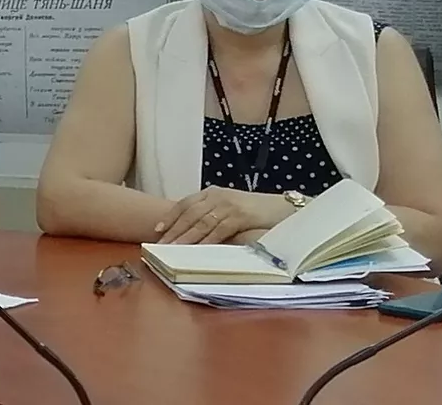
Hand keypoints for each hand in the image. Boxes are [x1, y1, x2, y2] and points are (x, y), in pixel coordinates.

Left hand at [155, 187, 294, 244]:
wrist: (285, 208)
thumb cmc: (256, 212)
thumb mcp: (230, 209)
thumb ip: (212, 215)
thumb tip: (190, 232)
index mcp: (213, 192)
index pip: (185, 204)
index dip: (170, 216)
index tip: (157, 230)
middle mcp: (218, 196)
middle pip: (189, 213)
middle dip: (173, 230)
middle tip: (159, 245)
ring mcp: (229, 205)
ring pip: (201, 222)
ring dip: (185, 237)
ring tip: (172, 249)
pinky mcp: (240, 215)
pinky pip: (218, 229)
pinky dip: (206, 240)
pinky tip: (197, 249)